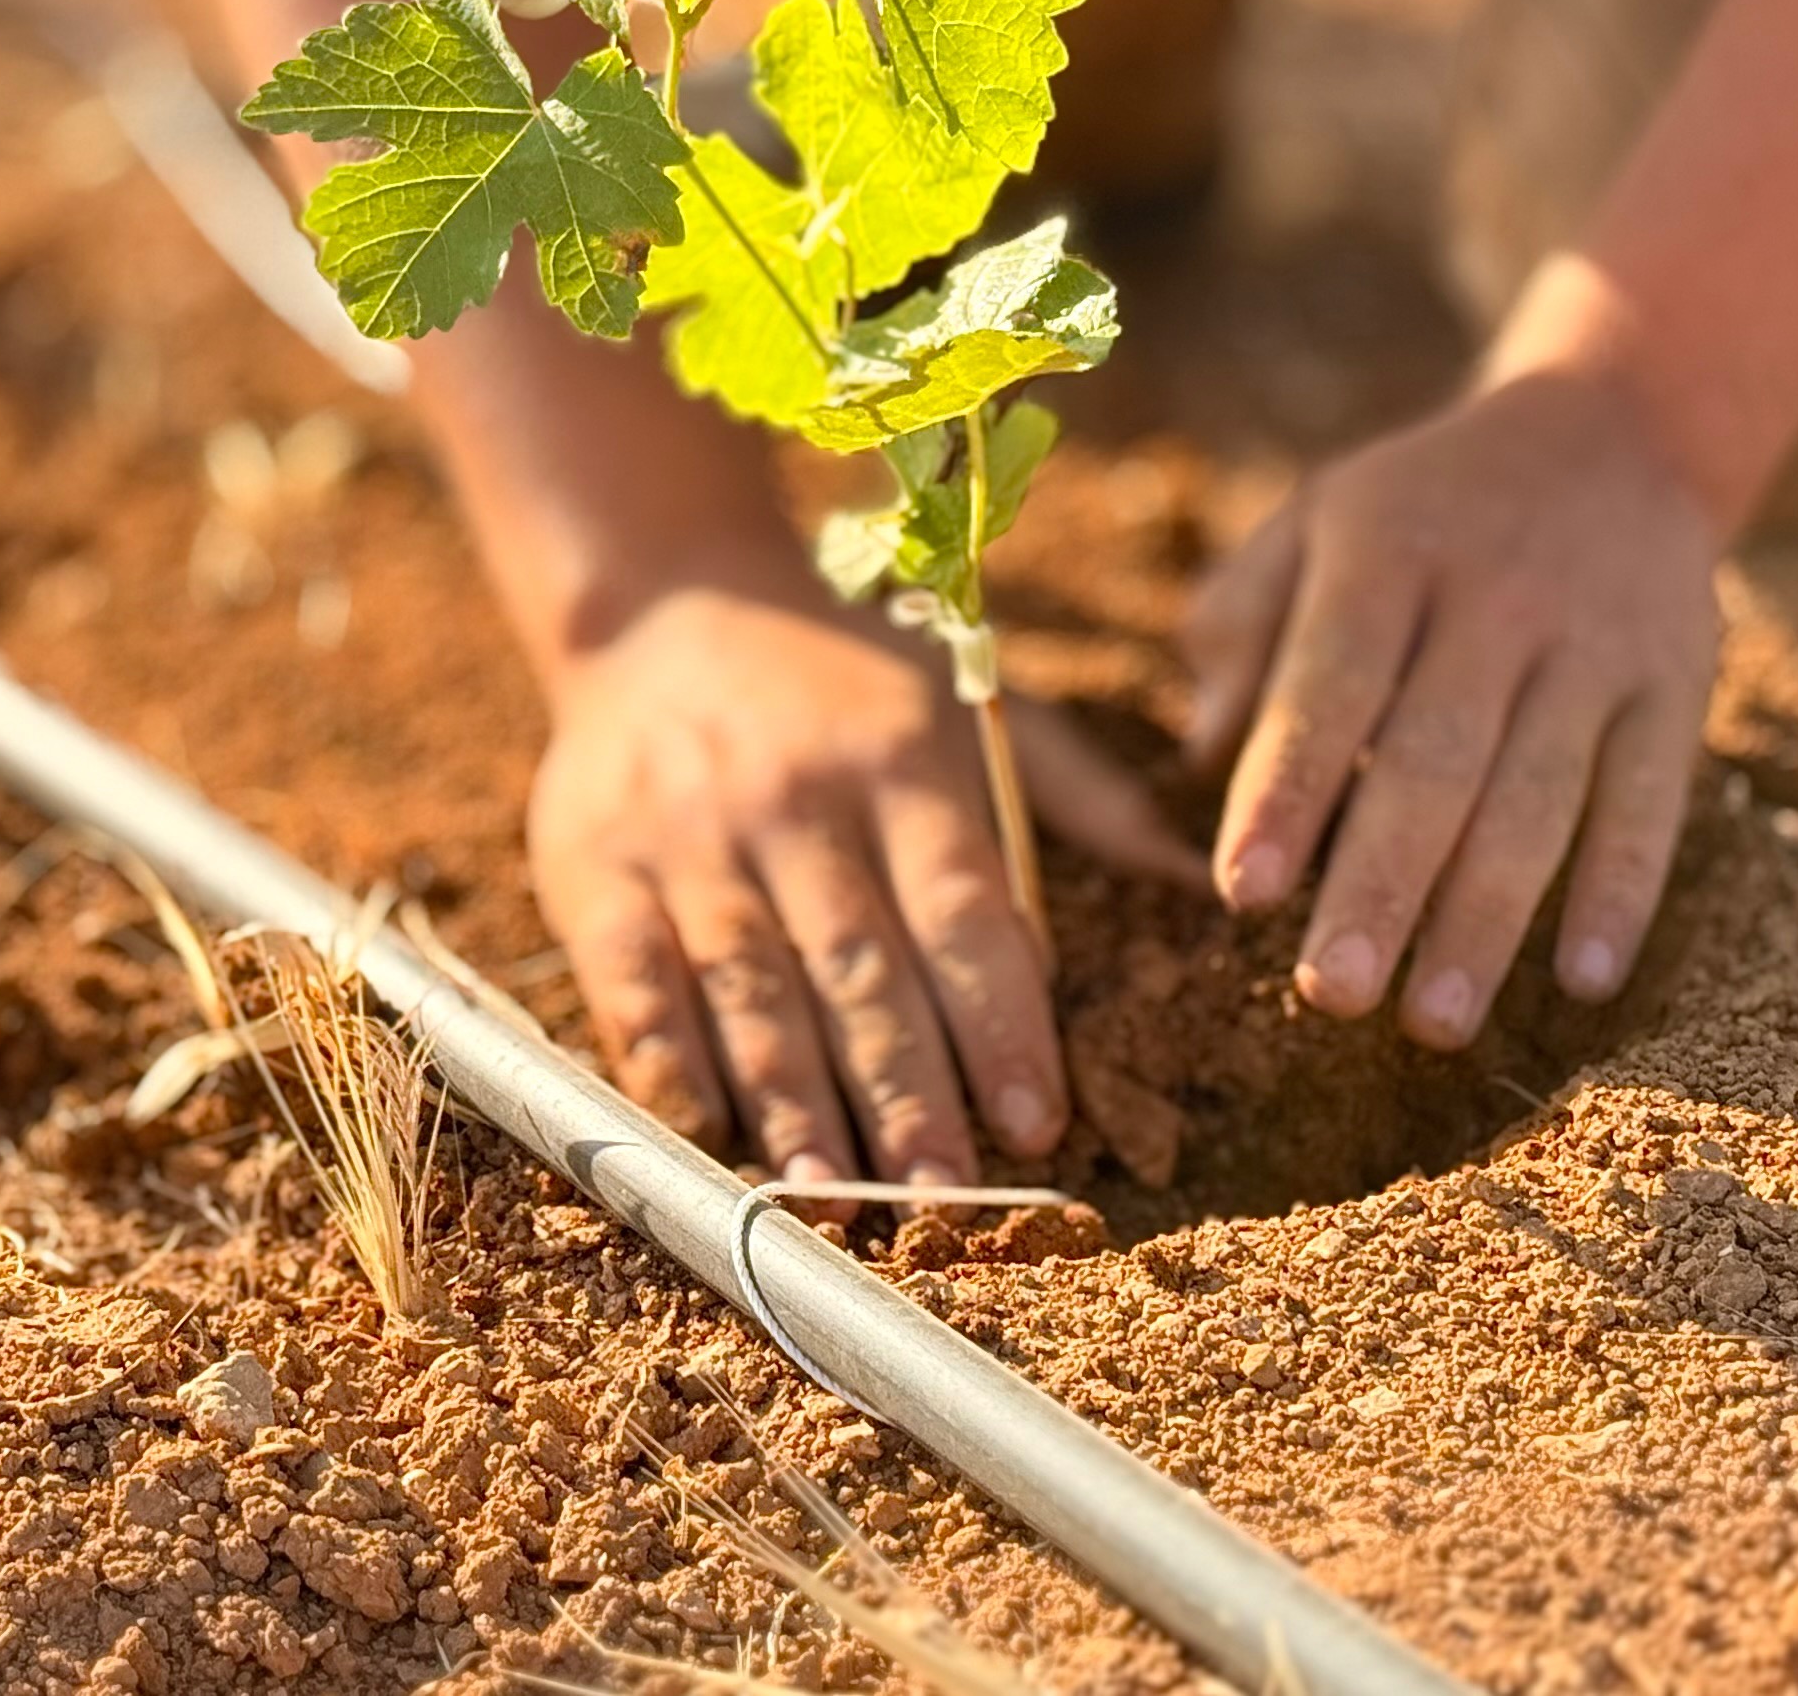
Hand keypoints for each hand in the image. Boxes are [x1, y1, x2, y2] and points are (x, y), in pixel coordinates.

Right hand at [527, 582, 1195, 1184]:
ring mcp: (690, 837)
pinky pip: (633, 980)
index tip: (1036, 1122)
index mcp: (901, 763)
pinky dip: (667, 1062)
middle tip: (941, 1196)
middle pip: (860, 966)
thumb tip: (1203, 877)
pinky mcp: (594, 868)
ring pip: (750, 985)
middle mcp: (798, 802)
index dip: (1001, 1021)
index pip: (963, 911)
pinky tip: (707, 1131)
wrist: (665, 602)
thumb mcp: (968, 703)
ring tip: (830, 1196)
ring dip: (792, 1100)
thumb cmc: (844, 680)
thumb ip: (1082, 796)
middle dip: (905, 1091)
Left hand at [1182, 369, 1718, 1046]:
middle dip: (1381, 885)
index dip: (1288, 789)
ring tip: (1430, 1023)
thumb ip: (1241, 623)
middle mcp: (1496, 597)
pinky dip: (1621, 892)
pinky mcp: (1677, 682)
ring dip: (1486, 918)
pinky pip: (1652, 800)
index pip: (1331, 683)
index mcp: (1385, 552)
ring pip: (1540, 797)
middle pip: (1434, 761)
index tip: (1244, 894)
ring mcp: (1596, 643)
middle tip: (1329, 996)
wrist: (1615, 430)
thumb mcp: (1315, 521)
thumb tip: (1198, 758)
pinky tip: (1581, 982)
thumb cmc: (1421, 511)